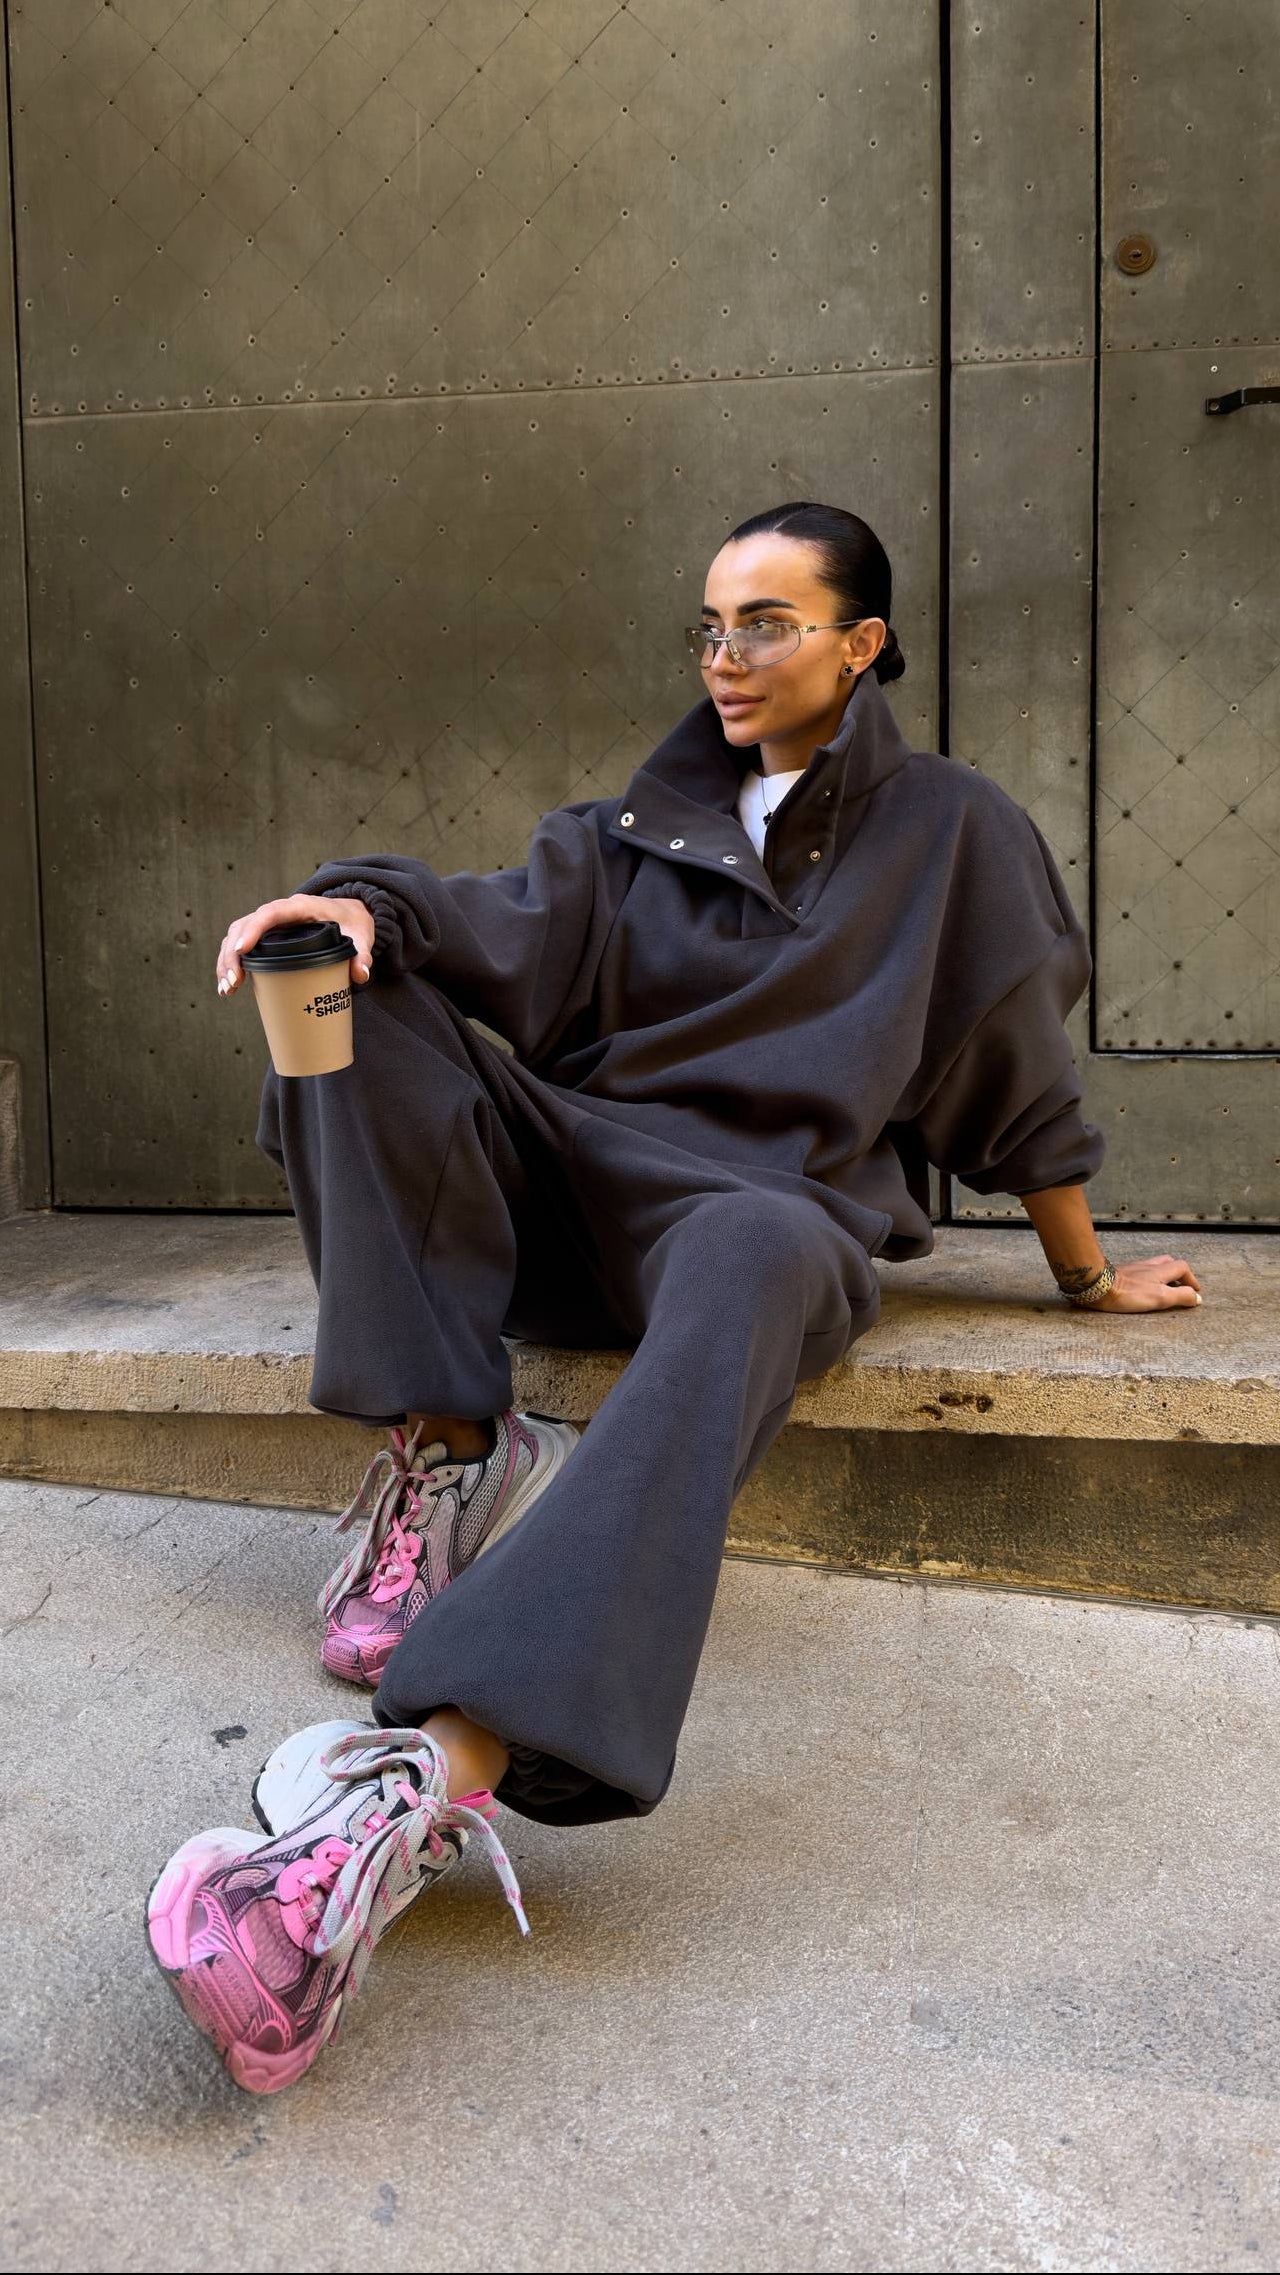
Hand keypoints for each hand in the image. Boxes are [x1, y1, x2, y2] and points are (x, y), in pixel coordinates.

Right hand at [215, 895, 376, 997]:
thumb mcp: (361, 935)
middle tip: (233, 983)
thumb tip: (360, 974)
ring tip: (228, 990)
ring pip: (236, 936)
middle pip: (244, 926)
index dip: (253, 929)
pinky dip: (231, 964)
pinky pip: (241, 945)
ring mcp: (269, 925)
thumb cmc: (352, 922)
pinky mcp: (266, 937)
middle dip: (232, 954)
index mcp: (299, 907)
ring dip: (227, 961)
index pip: (270, 913)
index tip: (241, 949)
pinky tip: (229, 987)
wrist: (349, 915)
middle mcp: (279, 912)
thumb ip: (362, 953)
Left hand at [1090, 1254, 1202, 1312]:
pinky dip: (1146, 1278)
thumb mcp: (1161, 1298)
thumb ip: (1181, 1296)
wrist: (1098, 1285)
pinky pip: (1138, 1272)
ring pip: (1152, 1266)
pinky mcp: (1120, 1273)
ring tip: (1162, 1288)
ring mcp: (1133, 1268)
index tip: (1195, 1290)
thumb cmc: (1129, 1293)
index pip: (1182, 1267)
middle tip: (1180, 1287)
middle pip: (1168, 1262)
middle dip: (1177, 1273)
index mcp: (1161, 1270)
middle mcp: (1148, 1265)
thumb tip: (1197, 1298)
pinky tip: (1141, 1288)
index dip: (1191, 1278)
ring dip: (1161, 1275)